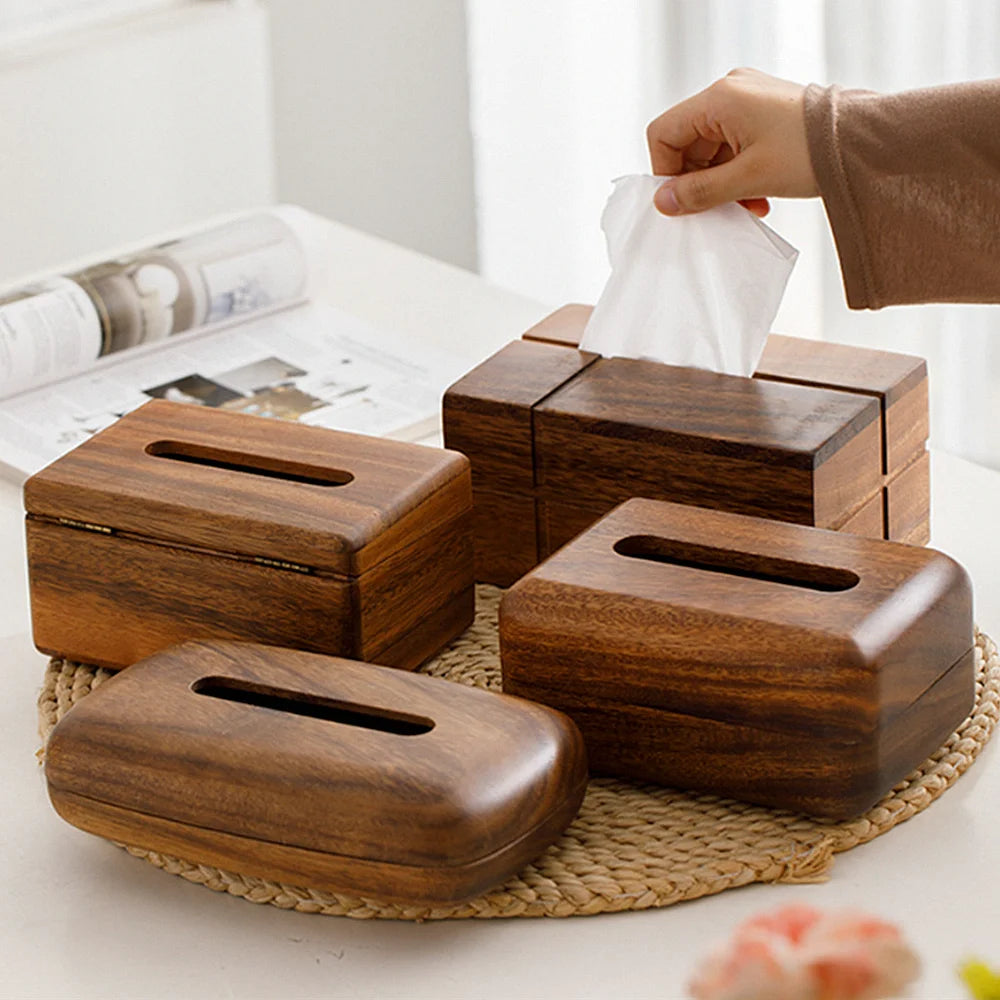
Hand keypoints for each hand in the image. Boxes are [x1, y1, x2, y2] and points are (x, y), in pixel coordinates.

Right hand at [647, 68, 817, 217]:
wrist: (864, 142)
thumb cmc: (811, 151)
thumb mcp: (748, 178)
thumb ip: (699, 192)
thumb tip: (663, 203)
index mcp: (720, 98)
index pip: (664, 134)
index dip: (666, 172)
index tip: (683, 201)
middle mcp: (730, 92)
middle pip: (688, 145)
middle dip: (700, 183)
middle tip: (720, 209)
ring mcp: (748, 101)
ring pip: (712, 151)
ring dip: (722, 184)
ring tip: (749, 204)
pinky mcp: (764, 114)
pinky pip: (734, 148)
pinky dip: (739, 175)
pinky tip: (758, 195)